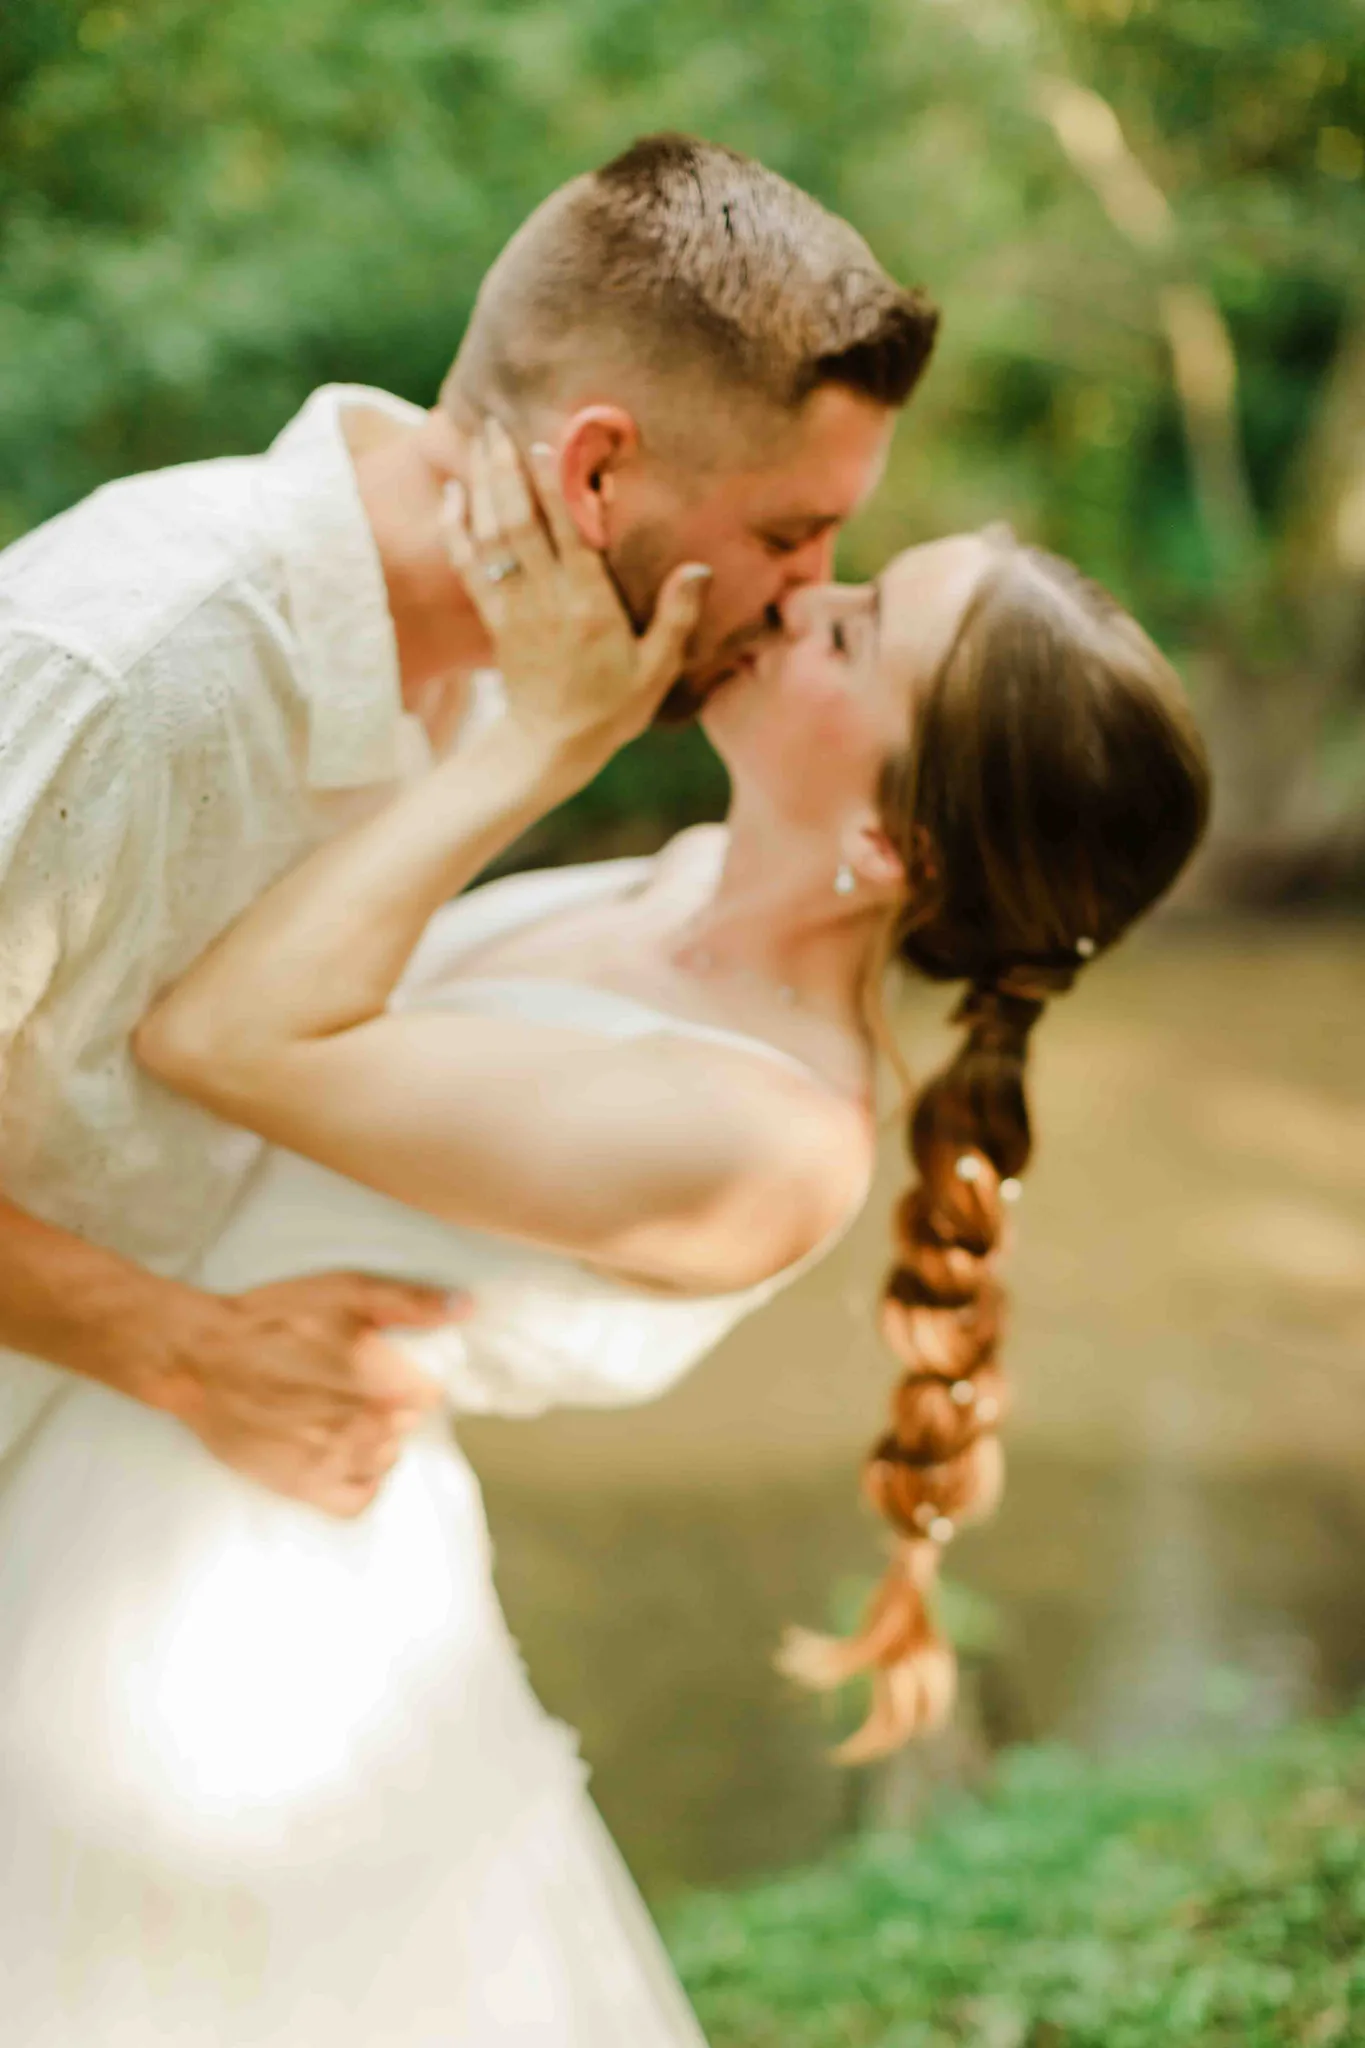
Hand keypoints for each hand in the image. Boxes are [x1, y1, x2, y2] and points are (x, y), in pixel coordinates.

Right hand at [148, 1272, 462, 1517]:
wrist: (200, 1359)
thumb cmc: (272, 1318)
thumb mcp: (343, 1290)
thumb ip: (409, 1301)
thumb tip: (465, 1307)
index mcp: (375, 1374)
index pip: (429, 1394)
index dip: (412, 1377)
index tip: (388, 1367)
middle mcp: (359, 1423)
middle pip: (407, 1426)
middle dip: (392, 1405)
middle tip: (356, 1385)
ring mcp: (330, 1459)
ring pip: (387, 1459)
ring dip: (376, 1439)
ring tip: (343, 1413)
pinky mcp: (301, 1486)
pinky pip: (358, 1499)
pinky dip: (361, 1480)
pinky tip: (344, 1454)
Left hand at [442, 419, 710, 780]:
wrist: (552, 747)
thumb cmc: (611, 707)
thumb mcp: (656, 669)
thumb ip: (676, 616)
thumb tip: (698, 569)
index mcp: (589, 605)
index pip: (568, 535)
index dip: (553, 487)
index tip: (543, 444)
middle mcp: (547, 599)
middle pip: (520, 523)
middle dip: (507, 470)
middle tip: (499, 422)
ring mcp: (514, 607)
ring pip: (491, 537)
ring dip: (482, 486)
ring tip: (480, 440)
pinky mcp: (494, 619)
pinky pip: (469, 565)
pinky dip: (456, 527)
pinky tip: (452, 494)